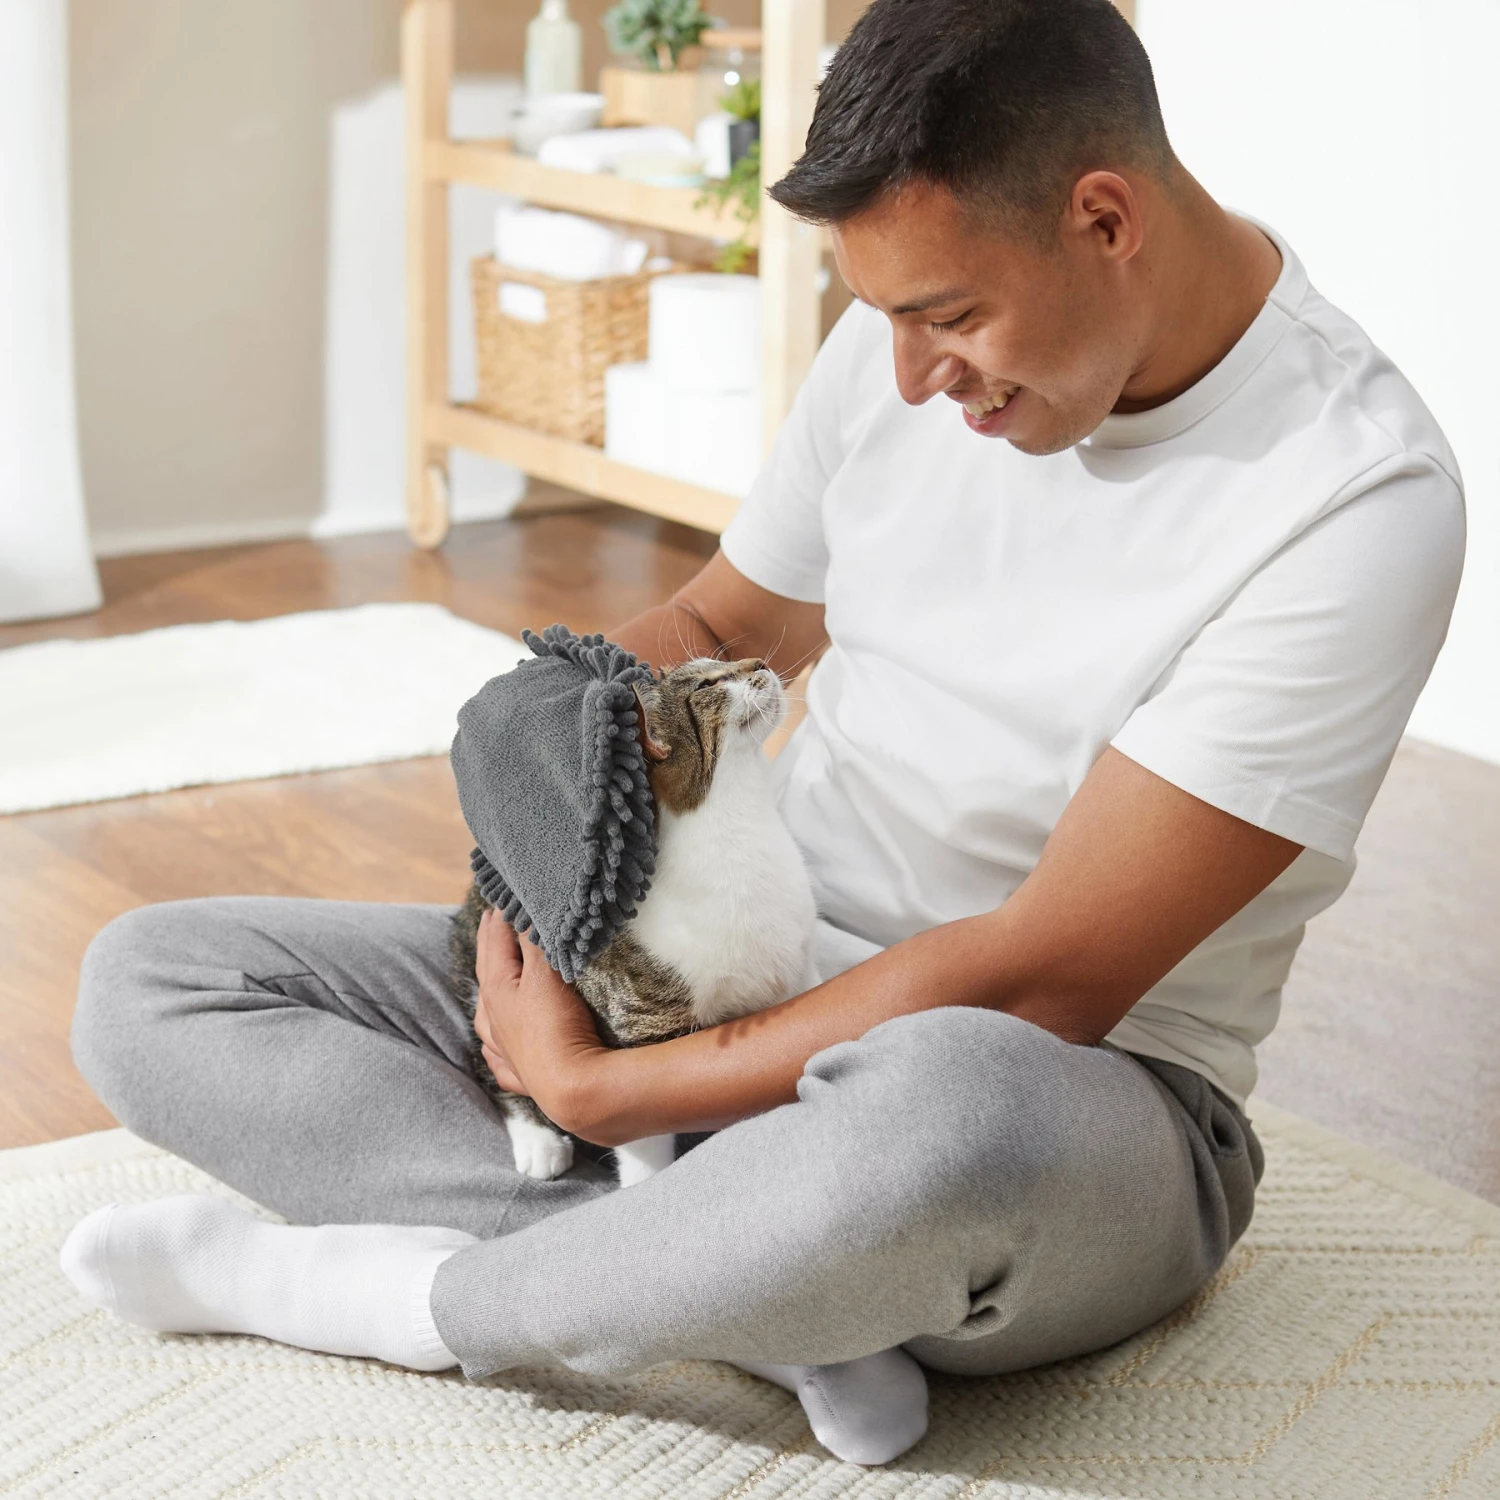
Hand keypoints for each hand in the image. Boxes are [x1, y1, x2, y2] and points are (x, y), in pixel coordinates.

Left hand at [472, 908, 611, 1130]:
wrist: (574, 1091)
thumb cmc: (558, 1027)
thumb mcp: (547, 975)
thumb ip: (535, 942)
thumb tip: (524, 913)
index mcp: (497, 991)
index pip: (495, 942)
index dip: (500, 917)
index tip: (502, 896)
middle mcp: (494, 1020)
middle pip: (487, 974)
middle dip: (489, 945)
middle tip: (490, 920)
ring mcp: (506, 1051)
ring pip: (487, 1018)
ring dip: (487, 996)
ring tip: (488, 981)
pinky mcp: (524, 1077)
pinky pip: (501, 1060)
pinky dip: (496, 1048)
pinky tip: (496, 1049)